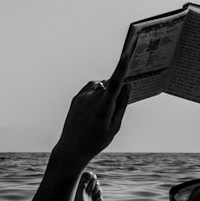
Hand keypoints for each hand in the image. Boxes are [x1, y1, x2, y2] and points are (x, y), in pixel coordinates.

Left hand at [52, 53, 130, 170]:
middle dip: (115, 92)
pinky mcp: (76, 98)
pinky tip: (94, 109)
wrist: (71, 149)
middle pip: (110, 85)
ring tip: (100, 114)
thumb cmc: (96, 140)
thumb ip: (122, 104)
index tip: (128, 51)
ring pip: (100, 86)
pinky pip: (91, 89)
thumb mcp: (114, 126)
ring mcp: (82, 97)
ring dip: (105, 93)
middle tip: (111, 113)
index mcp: (104, 106)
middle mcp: (92, 98)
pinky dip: (96, 94)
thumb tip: (127, 85)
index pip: (116, 81)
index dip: (122, 65)